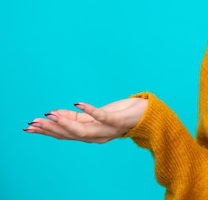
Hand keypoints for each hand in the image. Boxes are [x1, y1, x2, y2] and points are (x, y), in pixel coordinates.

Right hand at [24, 97, 147, 142]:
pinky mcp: (118, 120)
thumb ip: (75, 117)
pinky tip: (78, 103)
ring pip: (83, 130)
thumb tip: (54, 113)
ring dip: (66, 123)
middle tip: (34, 123)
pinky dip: (90, 111)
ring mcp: (108, 129)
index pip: (64, 135)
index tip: (29, 126)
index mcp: (90, 135)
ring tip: (51, 115)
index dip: (47, 131)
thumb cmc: (119, 114)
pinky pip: (102, 116)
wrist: (147, 115)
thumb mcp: (94, 116)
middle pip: (70, 135)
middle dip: (51, 129)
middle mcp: (97, 136)